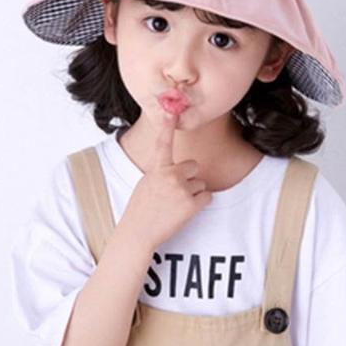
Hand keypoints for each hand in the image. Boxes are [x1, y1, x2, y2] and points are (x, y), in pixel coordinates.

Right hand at [119, 110, 211, 251]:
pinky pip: (207, 196)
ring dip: (193, 193)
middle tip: (176, 192)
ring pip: (200, 183)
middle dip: (190, 177)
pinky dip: (200, 203)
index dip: (167, 127)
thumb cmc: (141, 209)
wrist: (138, 233)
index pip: (163, 144)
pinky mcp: (190, 204)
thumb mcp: (146, 182)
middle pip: (194, 166)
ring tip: (177, 204)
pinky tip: (185, 210)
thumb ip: (160, 171)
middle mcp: (170, 175)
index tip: (170, 112)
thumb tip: (175, 167)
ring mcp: (181, 189)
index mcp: (157, 169)